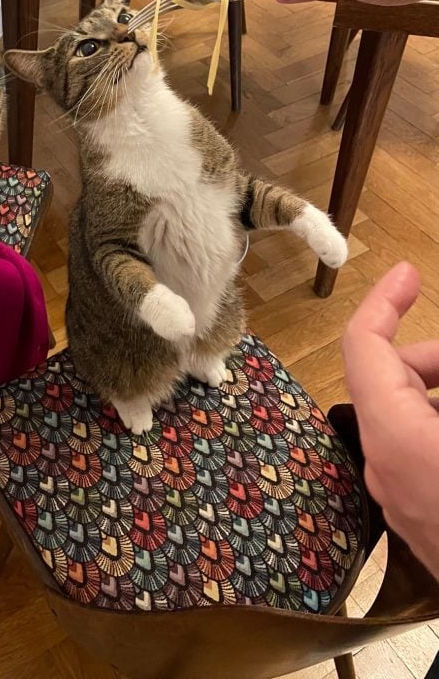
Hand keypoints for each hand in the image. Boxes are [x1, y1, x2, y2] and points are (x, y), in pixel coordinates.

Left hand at [342, 262, 438, 579]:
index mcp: (394, 435)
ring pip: (414, 417)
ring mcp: (402, 498)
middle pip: (394, 379)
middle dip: (437, 356)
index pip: (362, 346)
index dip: (383, 301)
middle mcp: (385, 466)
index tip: (408, 273)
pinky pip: (425, 452)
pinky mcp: (422, 518)